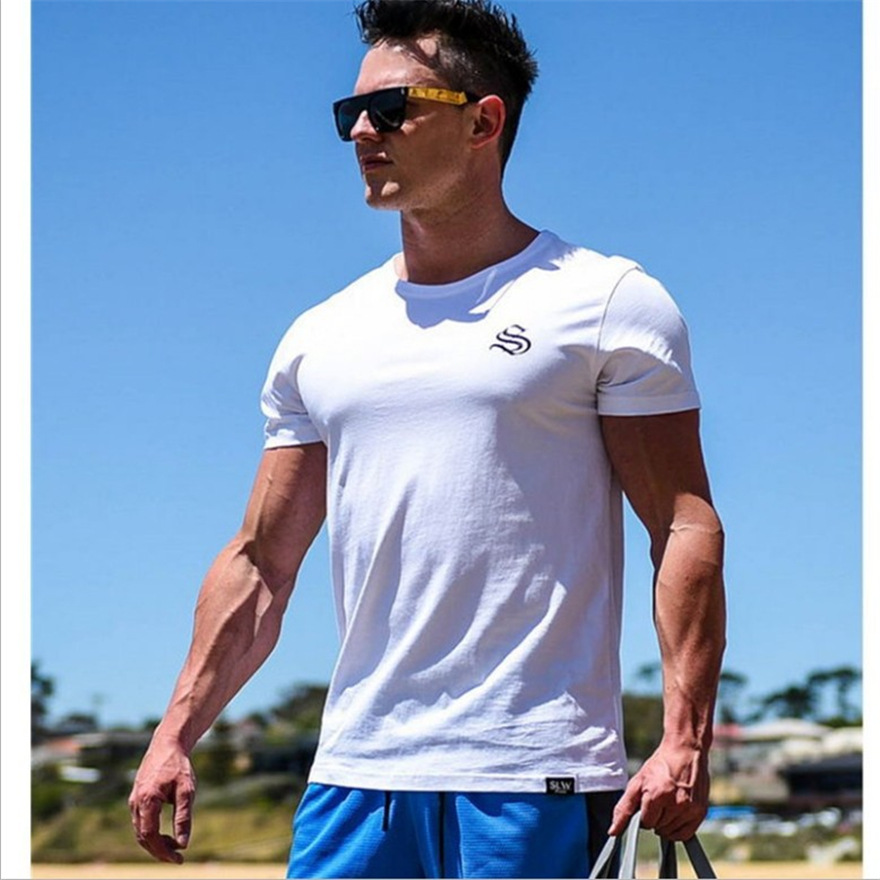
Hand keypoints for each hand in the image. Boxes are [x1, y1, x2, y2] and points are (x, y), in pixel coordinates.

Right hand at [128, 738, 196, 862]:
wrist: (168, 743)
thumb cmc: (178, 765)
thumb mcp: (186, 790)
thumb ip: (183, 817)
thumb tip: (183, 843)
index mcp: (146, 801)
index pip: (150, 835)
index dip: (162, 851)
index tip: (178, 858)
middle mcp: (136, 803)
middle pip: (143, 837)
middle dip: (159, 850)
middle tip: (178, 857)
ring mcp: (134, 800)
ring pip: (140, 831)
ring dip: (156, 843)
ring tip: (175, 847)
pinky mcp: (137, 798)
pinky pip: (141, 822)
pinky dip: (152, 832)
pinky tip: (167, 834)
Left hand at [609, 739, 708, 840]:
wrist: (685, 751)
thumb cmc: (660, 766)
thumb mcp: (637, 782)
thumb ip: (623, 808)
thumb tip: (613, 832)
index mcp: (656, 796)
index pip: (646, 823)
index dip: (644, 813)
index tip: (648, 801)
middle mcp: (675, 804)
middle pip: (659, 828)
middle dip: (655, 817)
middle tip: (659, 800)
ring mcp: (690, 809)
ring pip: (671, 832)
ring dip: (667, 823)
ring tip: (668, 802)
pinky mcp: (700, 811)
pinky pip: (686, 834)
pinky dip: (678, 829)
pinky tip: (676, 813)